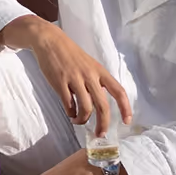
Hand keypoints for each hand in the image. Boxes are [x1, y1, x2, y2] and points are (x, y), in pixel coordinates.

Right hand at [0, 15, 131, 137]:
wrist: (49, 40)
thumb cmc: (70, 54)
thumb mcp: (88, 64)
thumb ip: (95, 81)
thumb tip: (97, 103)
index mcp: (99, 71)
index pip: (118, 92)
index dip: (125, 108)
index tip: (126, 122)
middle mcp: (90, 76)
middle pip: (102, 106)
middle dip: (103, 124)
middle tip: (100, 134)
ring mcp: (74, 79)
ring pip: (85, 108)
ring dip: (82, 120)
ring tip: (78, 121)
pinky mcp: (59, 82)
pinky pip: (69, 104)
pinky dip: (70, 112)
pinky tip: (69, 112)